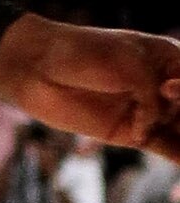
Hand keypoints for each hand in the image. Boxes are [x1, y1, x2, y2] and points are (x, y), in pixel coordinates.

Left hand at [0, 12, 179, 159]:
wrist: (37, 66)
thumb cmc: (83, 54)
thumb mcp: (127, 64)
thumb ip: (152, 95)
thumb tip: (152, 129)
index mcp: (171, 58)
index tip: (167, 92)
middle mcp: (166, 86)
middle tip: (177, 121)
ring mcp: (150, 111)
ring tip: (179, 139)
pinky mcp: (133, 134)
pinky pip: (166, 148)